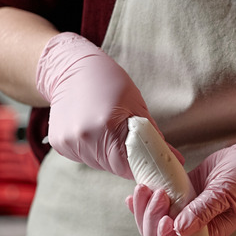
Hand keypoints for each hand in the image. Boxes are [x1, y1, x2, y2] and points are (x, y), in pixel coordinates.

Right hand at [36, 32, 181, 178]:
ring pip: (98, 164)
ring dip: (108, 156)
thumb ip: (154, 137)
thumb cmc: (108, 81)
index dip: (140, 166)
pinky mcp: (59, 143)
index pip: (128, 166)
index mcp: (106, 126)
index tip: (148, 164)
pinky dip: (92, 150)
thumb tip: (176, 160)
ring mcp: (69, 141)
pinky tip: (92, 129)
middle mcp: (84, 136)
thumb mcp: (137, 105)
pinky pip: (83, 157)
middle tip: (129, 142)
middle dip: (126, 160)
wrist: (70, 68)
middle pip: (113, 167)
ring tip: (108, 130)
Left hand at [125, 142, 235, 235]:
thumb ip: (204, 211)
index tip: (166, 220)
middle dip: (151, 221)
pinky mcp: (178, 198)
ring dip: (143, 210)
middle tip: (157, 195)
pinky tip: (135, 194)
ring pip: (153, 224)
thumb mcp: (227, 194)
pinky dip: (142, 202)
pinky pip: (155, 207)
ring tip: (145, 188)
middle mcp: (193, 229)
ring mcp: (184, 213)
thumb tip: (180, 228)